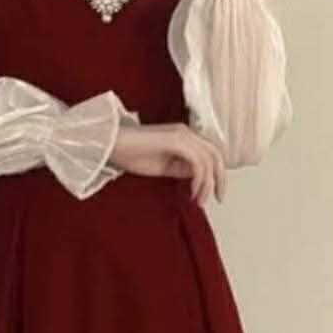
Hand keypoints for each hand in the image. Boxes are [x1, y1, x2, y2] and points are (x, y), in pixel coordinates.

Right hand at [108, 122, 226, 205]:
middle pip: (216, 154)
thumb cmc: (132, 154)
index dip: (217, 173)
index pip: (211, 152)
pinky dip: (199, 180)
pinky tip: (192, 192)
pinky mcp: (176, 141)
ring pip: (209, 160)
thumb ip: (182, 169)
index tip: (215, 193)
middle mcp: (186, 132)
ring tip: (199, 200)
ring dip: (207, 184)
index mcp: (184, 135)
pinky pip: (197, 163)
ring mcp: (182, 135)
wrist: (111, 145)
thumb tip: (197, 178)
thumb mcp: (165, 166)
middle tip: (219, 198)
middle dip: (220, 178)